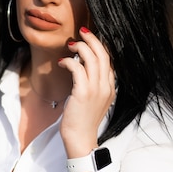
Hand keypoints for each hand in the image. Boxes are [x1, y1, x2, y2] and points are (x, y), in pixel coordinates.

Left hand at [58, 26, 114, 161]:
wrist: (80, 139)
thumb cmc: (83, 121)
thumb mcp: (93, 101)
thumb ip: (93, 85)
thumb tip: (82, 68)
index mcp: (111, 88)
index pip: (109, 60)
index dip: (99, 46)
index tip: (88, 39)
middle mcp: (106, 86)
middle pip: (103, 54)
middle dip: (92, 39)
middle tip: (82, 32)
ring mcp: (96, 89)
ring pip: (92, 57)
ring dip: (80, 47)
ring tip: (70, 45)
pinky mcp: (83, 92)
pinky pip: (77, 68)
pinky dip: (69, 61)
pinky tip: (62, 62)